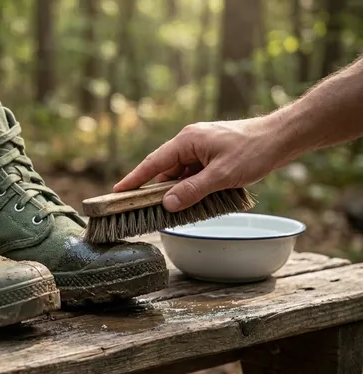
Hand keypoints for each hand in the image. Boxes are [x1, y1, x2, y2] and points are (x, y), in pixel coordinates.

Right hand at [113, 118, 289, 211]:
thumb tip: (168, 204)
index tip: (117, 192)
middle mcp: (190, 141)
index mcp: (187, 140)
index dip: (134, 179)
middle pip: (165, 170)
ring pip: (180, 173)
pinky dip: (192, 186)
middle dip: (158, 190)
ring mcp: (201, 147)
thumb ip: (192, 191)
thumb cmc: (254, 151)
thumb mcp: (221, 175)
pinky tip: (198, 199)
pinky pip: (193, 172)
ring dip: (180, 190)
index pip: (153, 163)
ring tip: (180, 208)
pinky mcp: (211, 153)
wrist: (282, 137)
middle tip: (146, 210)